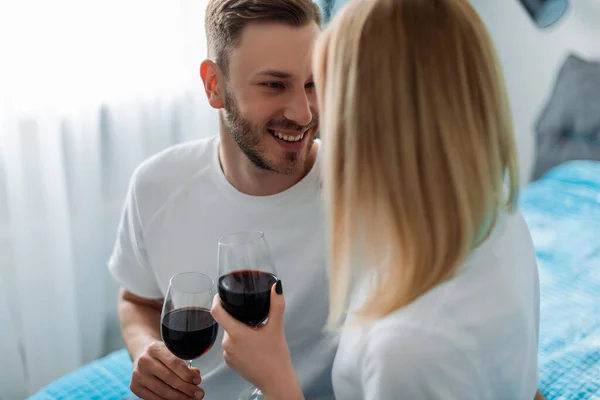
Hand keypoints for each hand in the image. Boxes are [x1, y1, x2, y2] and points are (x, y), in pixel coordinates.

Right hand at [130, 341, 204, 399]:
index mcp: (155, 348)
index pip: (174, 363)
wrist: (142, 355)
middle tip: (198, 393)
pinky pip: (155, 398)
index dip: (187, 374)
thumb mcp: (173, 352)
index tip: (198, 380)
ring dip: (180, 397)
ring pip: (162, 391)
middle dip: (186, 388)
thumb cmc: (161, 355)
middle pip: (169, 378)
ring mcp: (138, 375)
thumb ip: (185, 363)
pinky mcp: (135, 387)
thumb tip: (196, 375)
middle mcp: (144, 361)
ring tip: (191, 398)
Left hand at [211, 281, 301, 398]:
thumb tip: (277, 286)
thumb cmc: (276, 356)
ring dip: (238, 331)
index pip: (216, 312)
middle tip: (252, 319)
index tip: (220, 295)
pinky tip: (252, 346)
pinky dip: (239, 343)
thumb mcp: (277, 328)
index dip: (216, 300)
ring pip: (229, 335)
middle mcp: (228, 344)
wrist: (276, 381)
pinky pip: (231, 347)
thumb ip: (276, 305)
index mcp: (236, 333)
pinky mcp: (230, 364)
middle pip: (226, 323)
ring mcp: (227, 355)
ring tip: (255, 333)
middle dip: (236, 318)